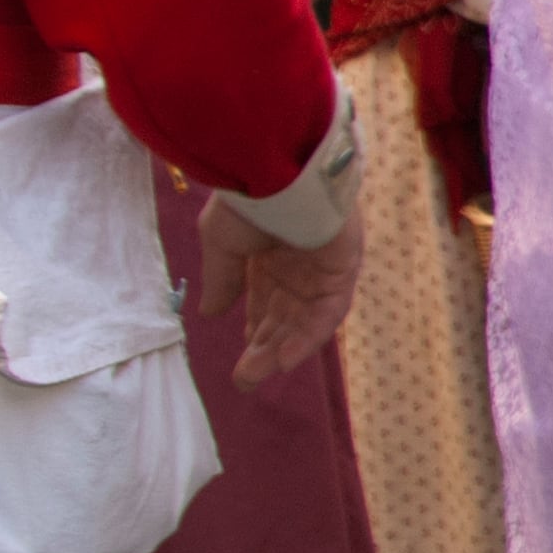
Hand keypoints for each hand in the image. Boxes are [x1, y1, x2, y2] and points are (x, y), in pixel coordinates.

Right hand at [194, 196, 361, 390]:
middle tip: (246, 380)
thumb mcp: (220, 243)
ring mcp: (322, 270)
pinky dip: (308, 336)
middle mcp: (297, 267)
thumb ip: (221, 280)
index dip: (254, 333)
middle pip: (283, 318)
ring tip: (260, 374)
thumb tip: (210, 313)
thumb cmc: (248, 199)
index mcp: (268, 257)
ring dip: (283, 349)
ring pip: (304, 320)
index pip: (264, 305)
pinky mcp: (343, 270)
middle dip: (264, 349)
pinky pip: (328, 312)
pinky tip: (285, 358)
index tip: (241, 361)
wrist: (279, 172)